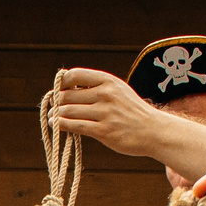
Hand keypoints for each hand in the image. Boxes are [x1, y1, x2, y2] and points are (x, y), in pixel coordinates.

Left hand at [47, 67, 175, 160]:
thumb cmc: (132, 111)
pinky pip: (74, 126)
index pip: (75, 74)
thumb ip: (96, 87)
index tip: (60, 90)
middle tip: (53, 107)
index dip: (62, 82)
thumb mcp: (118, 90)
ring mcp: (105, 113)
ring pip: (68, 111)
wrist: (153, 131)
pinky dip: (61, 125)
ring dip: (55, 115)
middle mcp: (106, 94)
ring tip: (52, 117)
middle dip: (57, 102)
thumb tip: (66, 88)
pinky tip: (57, 125)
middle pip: (67, 95)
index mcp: (108, 81)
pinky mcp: (103, 131)